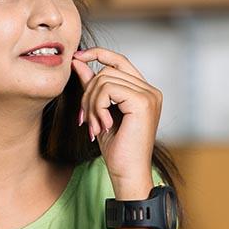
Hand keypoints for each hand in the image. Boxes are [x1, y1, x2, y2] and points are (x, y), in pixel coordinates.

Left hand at [71, 47, 162, 198]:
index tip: (77, 58)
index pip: (119, 60)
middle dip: (88, 93)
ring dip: (91, 102)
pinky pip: (108, 89)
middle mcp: (150, 90)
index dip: (98, 54)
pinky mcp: (143, 102)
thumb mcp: (99, 112)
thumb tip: (78, 62)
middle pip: (107, 70)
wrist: (127, 173)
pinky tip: (102, 125)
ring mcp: (149, 95)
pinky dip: (97, 106)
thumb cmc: (117, 149)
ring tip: (94, 125)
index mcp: (144, 91)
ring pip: (104, 78)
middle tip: (85, 119)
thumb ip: (92, 87)